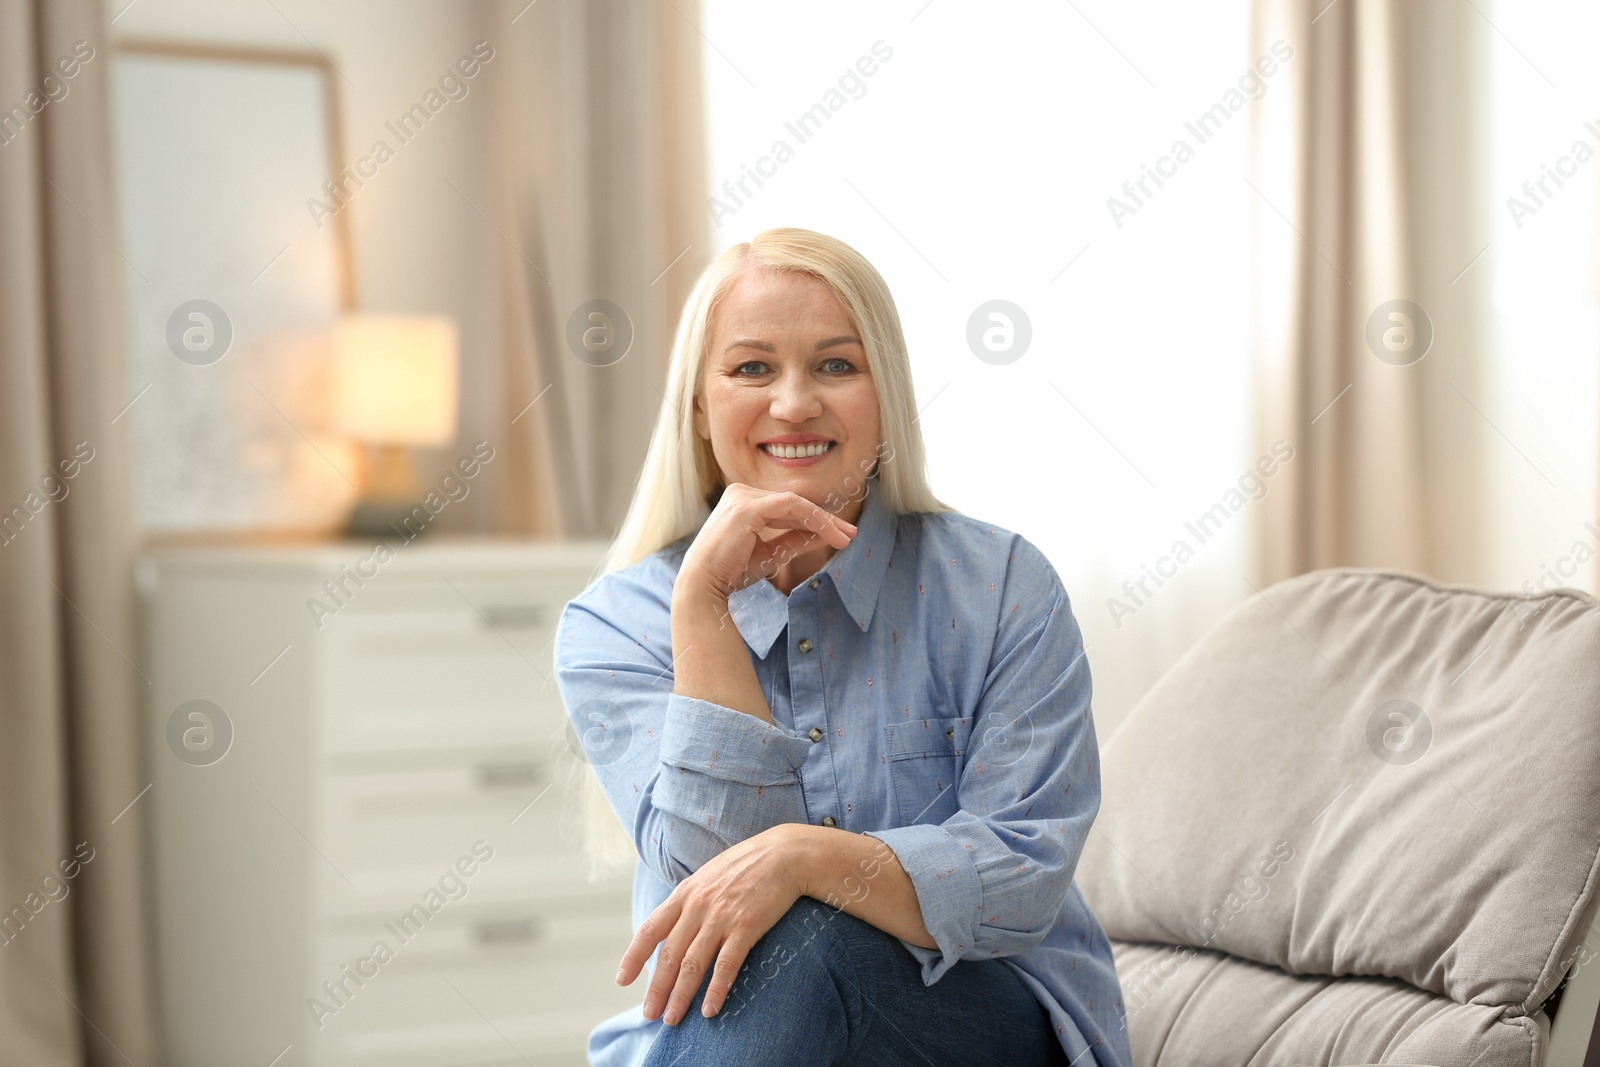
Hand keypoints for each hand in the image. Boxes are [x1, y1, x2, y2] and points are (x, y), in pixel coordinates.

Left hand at [616, 824, 808, 1024]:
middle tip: (649, 1015)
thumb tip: (674, 927)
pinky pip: (726, 965)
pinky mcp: (745, 927)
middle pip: (669, 955)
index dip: (634, 957)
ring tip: (672, 1019)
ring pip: (692, 964)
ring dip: (680, 996)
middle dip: (657, 988)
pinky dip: (716, 990)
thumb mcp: (708, 876)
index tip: (622, 981)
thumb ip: (690, 900)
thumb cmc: (746, 866)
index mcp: (684, 893)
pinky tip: (709, 1009)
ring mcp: (720, 917)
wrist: (784, 854)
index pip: (651, 929)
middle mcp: (697, 906)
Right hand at [677, 484, 854, 604]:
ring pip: (796, 504)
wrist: (703, 586)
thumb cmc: (731, 572)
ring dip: (825, 521)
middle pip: (794, 504)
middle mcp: (741, 493)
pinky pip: (791, 507)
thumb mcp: (771, 554)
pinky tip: (831, 534)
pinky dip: (814, 519)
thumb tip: (824, 535)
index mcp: (742, 501)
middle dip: (826, 520)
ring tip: (846, 537)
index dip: (816, 520)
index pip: (786, 508)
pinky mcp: (747, 507)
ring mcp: (743, 497)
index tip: (841, 534)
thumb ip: (796, 540)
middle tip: (851, 533)